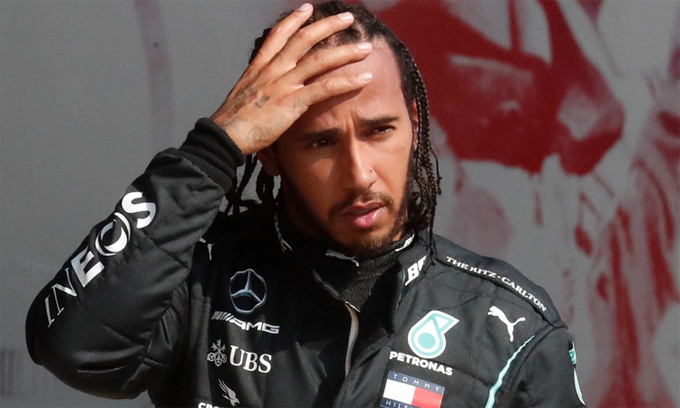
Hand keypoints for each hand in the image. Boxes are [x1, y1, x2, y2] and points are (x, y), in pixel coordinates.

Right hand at [210, 3, 372, 154]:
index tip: (308, 8)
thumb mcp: (244, 96)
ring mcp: (284, 84)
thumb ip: (259, 88)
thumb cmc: (233, 123)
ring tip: (365, 48)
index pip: (278, 35)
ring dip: (346, 52)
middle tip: (347, 18)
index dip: (294, 20)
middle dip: (328, 26)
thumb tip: (265, 90)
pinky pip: (326, 87)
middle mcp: (273, 70)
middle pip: (304, 39)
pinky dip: (347, 81)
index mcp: (259, 67)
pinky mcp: (293, 102)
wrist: (226, 135)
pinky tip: (364, 78)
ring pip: (320, 60)